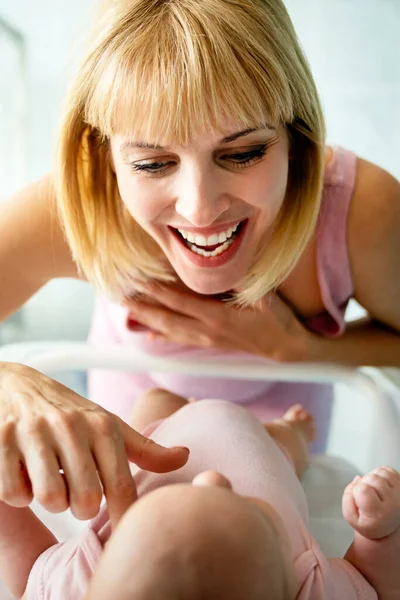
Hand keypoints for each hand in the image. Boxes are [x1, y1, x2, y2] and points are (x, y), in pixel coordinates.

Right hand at [0, 363, 188, 528]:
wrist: (18, 385)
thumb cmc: (71, 414)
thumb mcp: (109, 426)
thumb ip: (145, 449)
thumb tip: (185, 456)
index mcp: (102, 425)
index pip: (121, 486)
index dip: (124, 517)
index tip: (125, 535)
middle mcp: (71, 426)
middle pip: (86, 501)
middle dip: (81, 506)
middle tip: (75, 490)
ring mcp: (35, 432)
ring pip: (51, 499)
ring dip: (50, 500)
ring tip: (50, 480)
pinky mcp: (2, 439)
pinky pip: (14, 493)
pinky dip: (19, 493)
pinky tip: (24, 474)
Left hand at [125, 283, 311, 360]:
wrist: (286, 348)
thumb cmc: (277, 319)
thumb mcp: (263, 296)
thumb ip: (240, 282)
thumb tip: (220, 265)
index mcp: (218, 317)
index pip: (181, 302)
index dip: (159, 292)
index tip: (140, 282)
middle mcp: (208, 331)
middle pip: (168, 318)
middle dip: (144, 308)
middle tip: (122, 297)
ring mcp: (208, 340)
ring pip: (171, 330)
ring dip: (149, 321)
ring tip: (129, 313)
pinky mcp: (211, 344)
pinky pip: (182, 340)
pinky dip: (164, 337)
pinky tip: (150, 336)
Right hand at [342, 467, 399, 538]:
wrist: (387, 527)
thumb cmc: (369, 521)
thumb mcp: (351, 517)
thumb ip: (347, 498)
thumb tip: (357, 479)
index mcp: (377, 514)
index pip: (363, 489)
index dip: (356, 490)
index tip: (359, 499)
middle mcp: (392, 504)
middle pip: (372, 478)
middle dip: (363, 482)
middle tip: (365, 494)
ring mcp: (399, 494)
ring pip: (380, 471)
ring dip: (372, 476)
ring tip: (372, 489)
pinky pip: (388, 469)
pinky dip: (380, 473)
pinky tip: (379, 484)